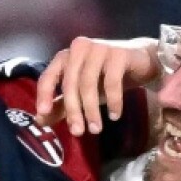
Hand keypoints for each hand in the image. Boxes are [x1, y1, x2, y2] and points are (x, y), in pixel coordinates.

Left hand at [35, 37, 160, 135]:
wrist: (141, 62)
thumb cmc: (106, 77)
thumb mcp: (82, 93)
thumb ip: (61, 105)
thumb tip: (40, 120)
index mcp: (66, 56)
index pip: (49, 75)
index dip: (45, 94)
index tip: (43, 113)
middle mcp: (79, 48)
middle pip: (70, 83)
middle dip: (73, 110)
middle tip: (78, 132)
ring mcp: (99, 48)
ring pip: (89, 83)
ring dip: (92, 110)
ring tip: (96, 128)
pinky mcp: (119, 53)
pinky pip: (112, 81)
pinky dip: (113, 101)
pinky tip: (114, 115)